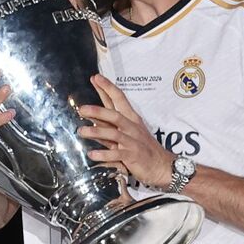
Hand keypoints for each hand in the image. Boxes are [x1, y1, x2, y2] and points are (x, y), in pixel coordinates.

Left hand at [77, 73, 172, 188]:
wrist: (162, 166)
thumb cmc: (143, 148)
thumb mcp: (126, 134)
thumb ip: (109, 127)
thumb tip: (92, 119)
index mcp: (131, 119)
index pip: (119, 99)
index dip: (107, 88)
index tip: (96, 78)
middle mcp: (132, 127)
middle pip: (114, 115)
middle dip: (98, 111)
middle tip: (82, 108)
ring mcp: (133, 141)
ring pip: (114, 134)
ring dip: (97, 132)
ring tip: (81, 131)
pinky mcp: (133, 156)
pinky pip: (117, 154)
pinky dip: (104, 154)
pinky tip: (92, 154)